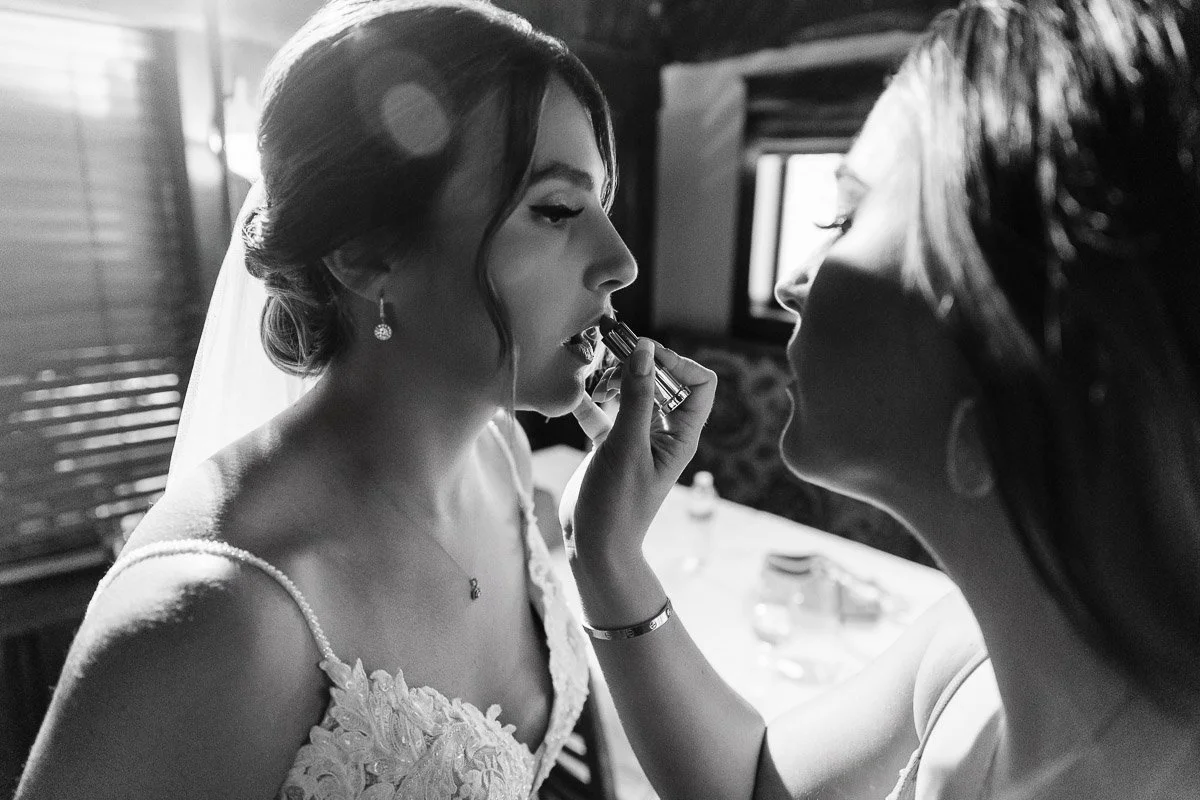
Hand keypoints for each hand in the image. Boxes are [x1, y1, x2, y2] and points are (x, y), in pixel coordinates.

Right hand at [560, 338, 715, 568]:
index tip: (643, 356)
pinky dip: (592, 402)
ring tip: (595, 385)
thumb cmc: (618, 505)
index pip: (700, 383)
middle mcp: (664, 433)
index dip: (677, 362)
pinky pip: (606, 412)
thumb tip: (645, 350)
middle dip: (639, 365)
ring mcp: (637, 438)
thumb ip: (636, 397)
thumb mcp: (627, 447)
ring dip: (615, 379)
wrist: (594, 547)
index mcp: (682, 435)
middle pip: (664, 381)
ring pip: (634, 392)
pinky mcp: (611, 445)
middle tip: (610, 361)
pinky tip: (576, 399)